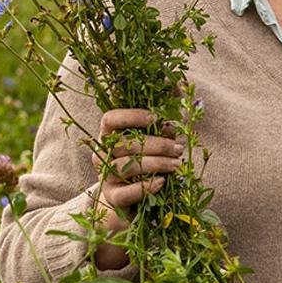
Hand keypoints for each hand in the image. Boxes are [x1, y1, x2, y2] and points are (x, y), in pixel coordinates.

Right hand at [93, 108, 183, 271]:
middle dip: (156, 144)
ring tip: (177, 165)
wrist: (135, 199)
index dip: (132, 116)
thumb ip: (165, 114)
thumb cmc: (148, 161)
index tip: (157, 119)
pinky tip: (162, 182)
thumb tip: (177, 83)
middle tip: (179, 148)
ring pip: (125, 166)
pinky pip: (125, 193)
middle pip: (123, 144)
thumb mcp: (158, 138)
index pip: (110, 119)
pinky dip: (145, 187)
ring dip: (156, 163)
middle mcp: (102, 154)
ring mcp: (105, 176)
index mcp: (110, 135)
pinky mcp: (113, 198)